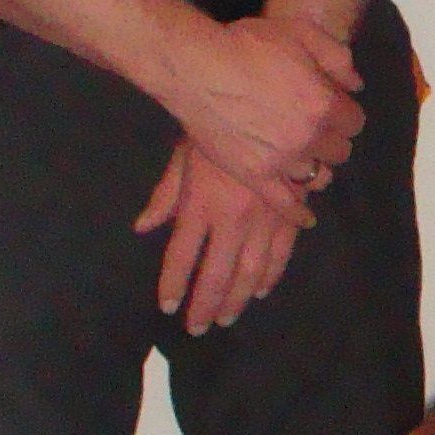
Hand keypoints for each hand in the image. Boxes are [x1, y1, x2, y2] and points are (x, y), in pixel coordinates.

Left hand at [136, 141, 306, 330]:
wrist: (269, 106)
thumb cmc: (217, 125)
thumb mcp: (184, 155)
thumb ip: (166, 195)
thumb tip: (143, 227)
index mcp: (200, 205)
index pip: (181, 257)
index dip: (174, 285)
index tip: (168, 307)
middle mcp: (231, 218)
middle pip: (215, 273)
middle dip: (205, 304)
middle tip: (198, 328)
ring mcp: (264, 219)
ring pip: (250, 271)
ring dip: (237, 299)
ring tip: (226, 317)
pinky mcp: (290, 213)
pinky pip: (282, 253)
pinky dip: (271, 275)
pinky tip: (262, 290)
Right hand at [166, 12, 362, 214]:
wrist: (197, 67)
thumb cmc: (247, 45)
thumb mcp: (300, 34)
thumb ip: (336, 57)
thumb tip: (356, 85)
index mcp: (324, 104)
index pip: (354, 122)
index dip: (345, 113)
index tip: (334, 109)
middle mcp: (308, 137)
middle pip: (338, 151)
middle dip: (332, 139)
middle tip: (316, 130)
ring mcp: (281, 161)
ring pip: (317, 175)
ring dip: (315, 165)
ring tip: (304, 156)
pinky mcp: (254, 176)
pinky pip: (285, 204)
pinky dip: (298, 213)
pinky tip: (306, 217)